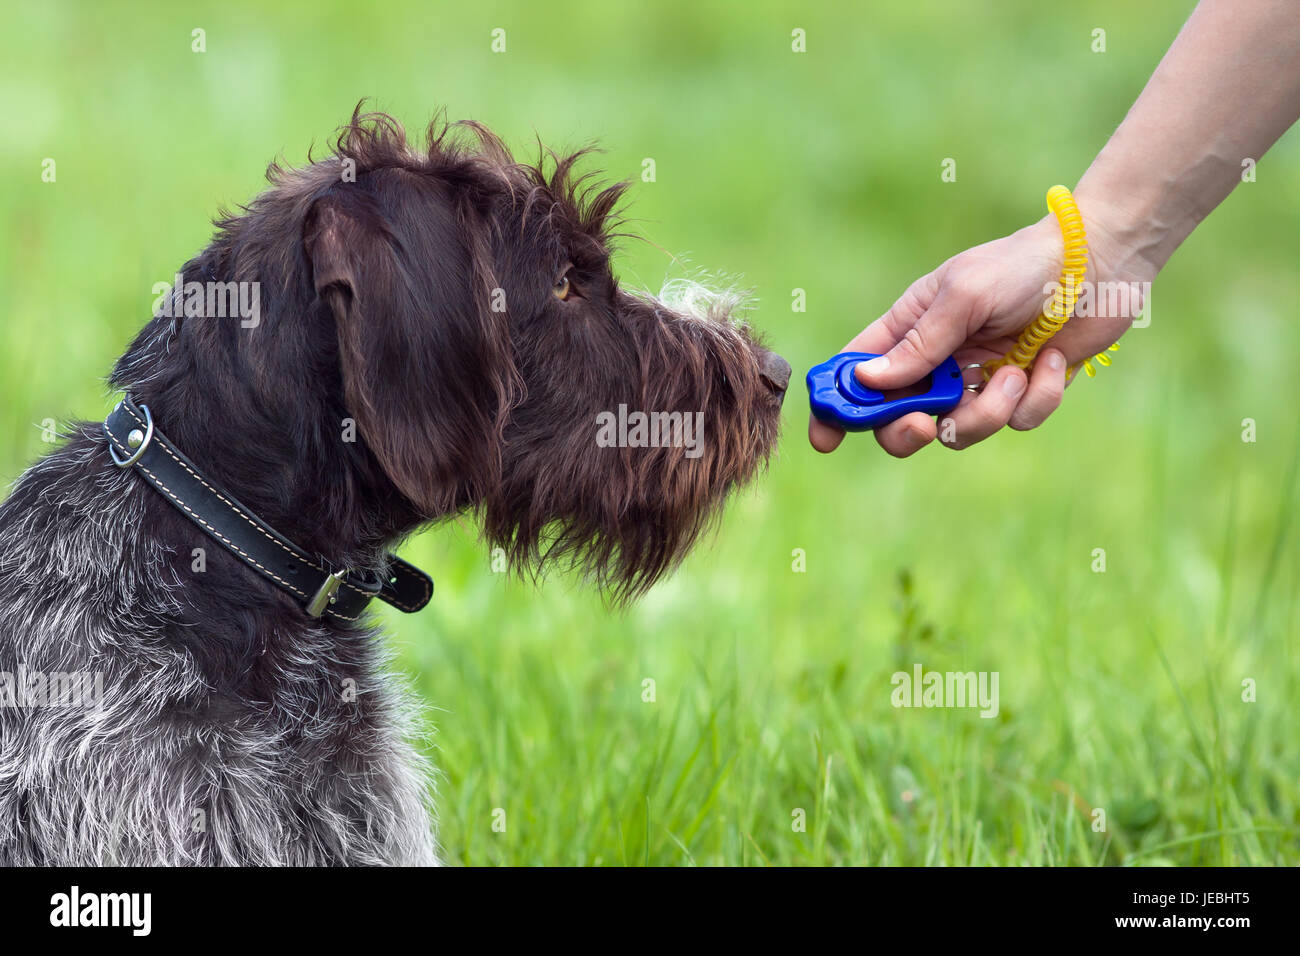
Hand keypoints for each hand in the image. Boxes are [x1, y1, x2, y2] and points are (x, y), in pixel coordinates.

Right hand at [808, 208, 1150, 456]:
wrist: (1101, 263)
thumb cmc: (1023, 267)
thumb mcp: (961, 297)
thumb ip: (917, 346)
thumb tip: (867, 382)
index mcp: (909, 329)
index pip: (857, 374)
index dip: (836, 408)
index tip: (826, 438)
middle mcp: (937, 361)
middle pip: (897, 421)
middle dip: (907, 431)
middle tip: (925, 425)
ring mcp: (978, 380)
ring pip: (958, 431)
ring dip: (988, 411)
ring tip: (1014, 372)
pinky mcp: (1021, 393)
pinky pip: (1016, 422)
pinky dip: (1036, 397)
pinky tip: (1050, 360)